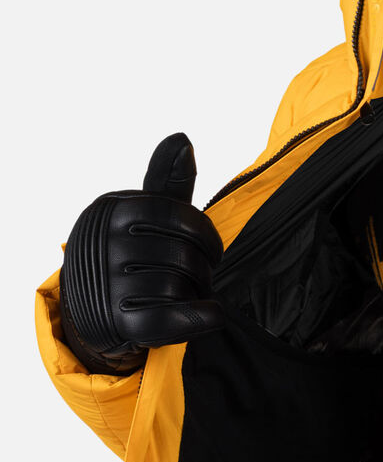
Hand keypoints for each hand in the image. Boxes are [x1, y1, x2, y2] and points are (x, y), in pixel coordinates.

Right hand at [59, 133, 224, 374]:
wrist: (91, 308)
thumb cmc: (130, 252)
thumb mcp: (144, 213)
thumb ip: (167, 182)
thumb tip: (182, 140)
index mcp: (114, 210)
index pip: (181, 218)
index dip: (207, 237)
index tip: (211, 252)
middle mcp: (105, 243)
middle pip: (185, 255)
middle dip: (202, 270)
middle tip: (195, 278)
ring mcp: (108, 283)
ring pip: (179, 286)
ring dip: (195, 294)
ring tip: (185, 294)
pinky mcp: (117, 321)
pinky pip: (173, 318)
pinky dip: (202, 318)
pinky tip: (210, 314)